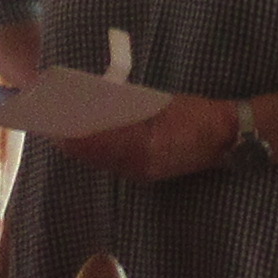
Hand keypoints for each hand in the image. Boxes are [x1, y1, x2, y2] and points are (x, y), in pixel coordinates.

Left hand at [52, 93, 238, 184]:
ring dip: (82, 150)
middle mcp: (139, 164)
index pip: (96, 142)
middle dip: (72, 142)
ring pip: (102, 162)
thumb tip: (98, 104)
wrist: (226, 138)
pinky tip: (89, 143)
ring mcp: (143, 172)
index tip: (54, 125)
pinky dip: (98, 154)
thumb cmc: (196, 114)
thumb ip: (130, 108)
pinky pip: (115, 165)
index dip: (72, 135)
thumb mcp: (162, 105)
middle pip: (95, 156)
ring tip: (64, 133)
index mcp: (143, 145)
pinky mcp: (147, 173)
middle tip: (52, 127)